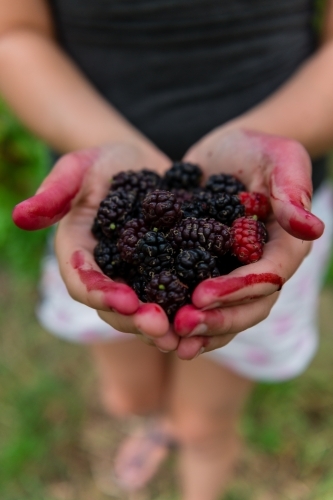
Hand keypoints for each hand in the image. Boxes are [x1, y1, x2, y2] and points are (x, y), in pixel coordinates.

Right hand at [13, 143, 178, 351]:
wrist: (143, 166)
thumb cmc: (106, 162)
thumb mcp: (80, 167)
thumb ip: (55, 191)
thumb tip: (20, 216)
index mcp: (80, 254)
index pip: (83, 282)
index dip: (102, 294)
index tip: (126, 301)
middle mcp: (106, 273)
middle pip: (115, 308)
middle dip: (137, 321)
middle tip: (162, 329)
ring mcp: (136, 278)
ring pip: (144, 312)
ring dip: (164, 327)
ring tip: (185, 335)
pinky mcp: (165, 274)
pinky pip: (174, 298)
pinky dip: (187, 311)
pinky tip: (207, 320)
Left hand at [173, 128, 324, 359]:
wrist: (223, 154)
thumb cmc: (256, 148)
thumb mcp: (278, 156)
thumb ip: (293, 188)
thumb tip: (311, 227)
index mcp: (283, 244)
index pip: (268, 275)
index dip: (238, 289)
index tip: (203, 295)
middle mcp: (262, 267)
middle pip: (250, 306)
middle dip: (217, 319)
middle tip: (182, 327)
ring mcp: (235, 274)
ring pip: (227, 313)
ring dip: (200, 331)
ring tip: (169, 340)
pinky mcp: (208, 272)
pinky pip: (202, 303)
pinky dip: (183, 317)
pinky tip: (160, 328)